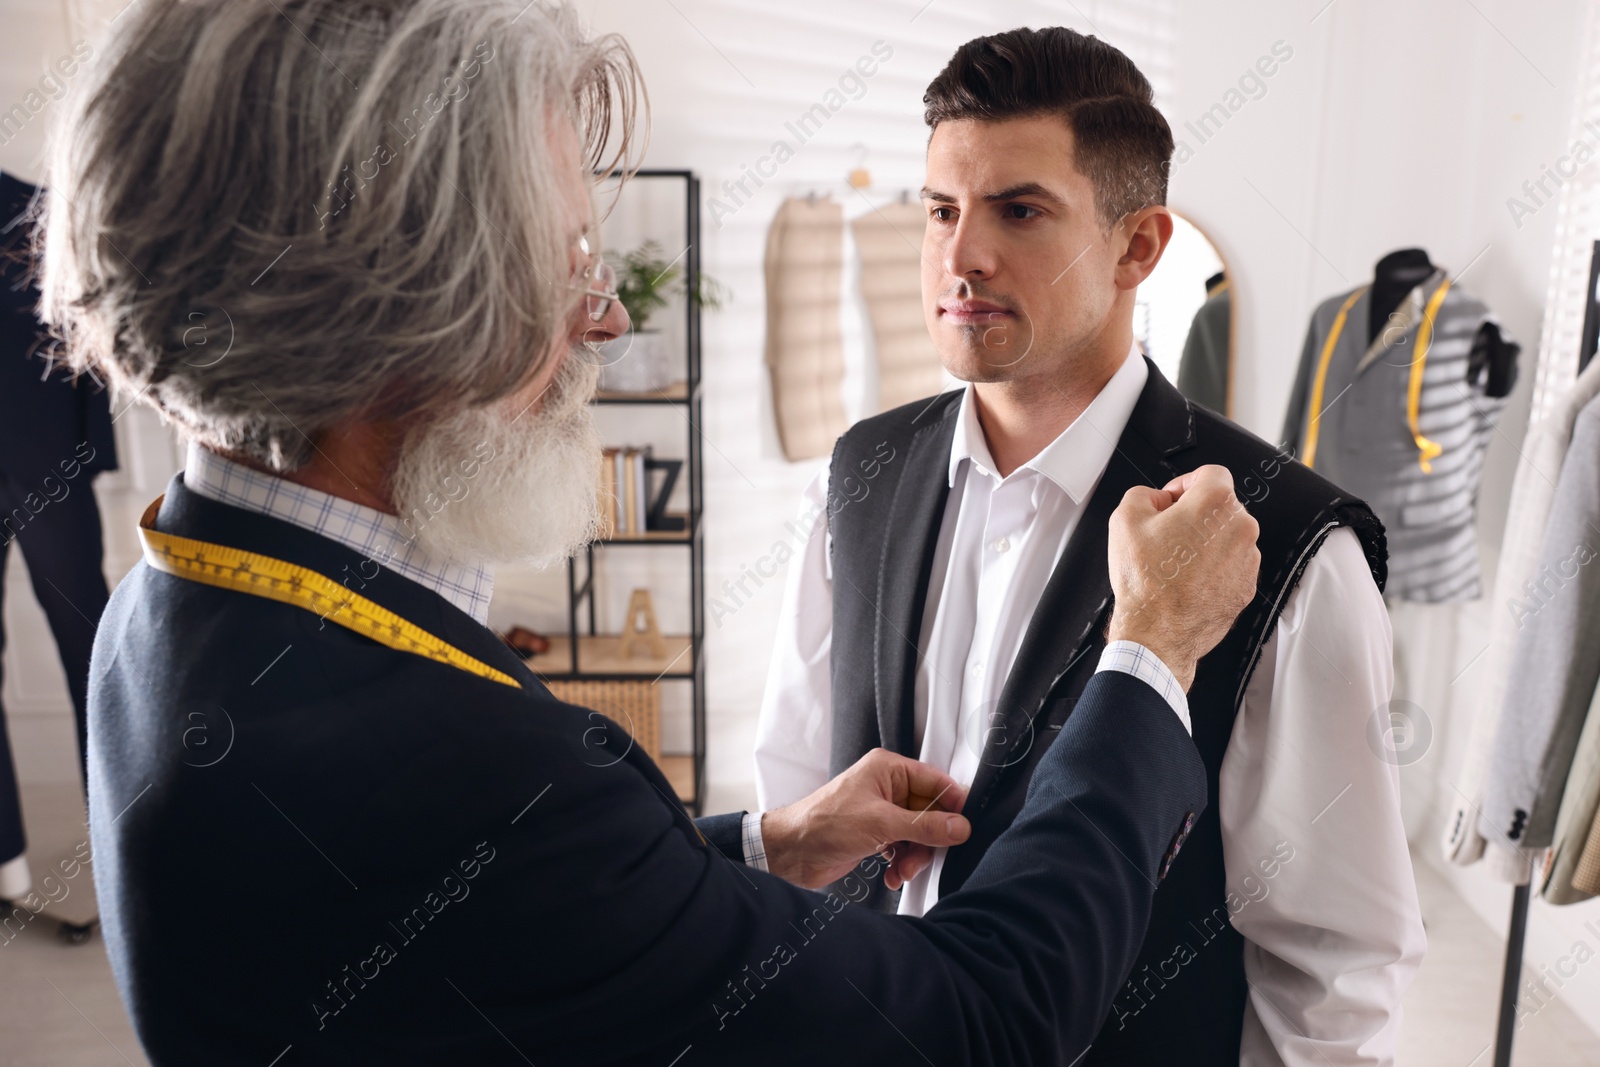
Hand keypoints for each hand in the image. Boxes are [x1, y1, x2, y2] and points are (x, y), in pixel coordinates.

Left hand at [761, 749, 970, 889]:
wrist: (790, 853)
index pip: (936, 781)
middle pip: (931, 812)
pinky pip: (905, 848)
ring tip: (902, 869)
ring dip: (915, 856)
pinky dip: (902, 863)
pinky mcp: (877, 835)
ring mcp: (882, 813)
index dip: (953, 804)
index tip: (964, 827)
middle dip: (930, 839)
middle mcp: (887, 788)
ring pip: (919, 834)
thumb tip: (959, 827)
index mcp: (888, 769)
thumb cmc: (822, 824)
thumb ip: (924, 826)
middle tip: (926, 855)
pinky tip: (892, 875)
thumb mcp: (881, 824)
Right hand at [1105, 464, 1259, 690]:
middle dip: (1194, 515)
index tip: (1173, 500)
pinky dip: (1212, 568)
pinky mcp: (1247, 586)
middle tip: (1166, 534)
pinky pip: (1230, 565)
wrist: (1157, 633)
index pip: (1210, 473)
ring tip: (1174, 562)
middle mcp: (1241, 528)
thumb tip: (1157, 500)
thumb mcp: (1125, 518)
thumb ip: (1144, 494)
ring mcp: (1248, 559)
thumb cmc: (1146, 582)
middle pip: (1219, 506)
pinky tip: (1186, 580)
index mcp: (1216, 503)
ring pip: (1226, 536)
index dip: (1185, 483)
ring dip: (1205, 542)